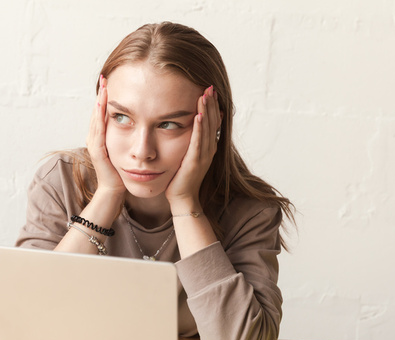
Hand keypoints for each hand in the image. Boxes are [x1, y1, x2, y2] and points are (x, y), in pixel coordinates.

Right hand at [86, 75, 125, 196]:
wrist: (115, 191)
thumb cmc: (122, 172)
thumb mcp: (126, 149)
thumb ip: (129, 135)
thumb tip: (141, 121)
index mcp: (101, 136)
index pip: (102, 112)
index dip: (105, 96)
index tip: (111, 80)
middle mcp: (94, 138)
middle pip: (96, 111)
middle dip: (101, 94)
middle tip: (105, 77)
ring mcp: (94, 144)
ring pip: (96, 118)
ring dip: (99, 101)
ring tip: (104, 86)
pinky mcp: (97, 151)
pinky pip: (98, 130)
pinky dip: (100, 116)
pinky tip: (103, 106)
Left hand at [165, 85, 221, 210]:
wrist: (182, 197)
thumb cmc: (181, 176)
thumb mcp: (188, 153)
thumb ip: (192, 139)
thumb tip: (191, 124)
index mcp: (208, 146)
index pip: (213, 121)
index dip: (212, 105)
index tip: (210, 89)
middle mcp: (209, 149)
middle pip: (213, 121)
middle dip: (211, 103)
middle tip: (210, 86)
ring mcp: (204, 155)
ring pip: (208, 129)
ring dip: (207, 111)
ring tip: (206, 94)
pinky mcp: (195, 162)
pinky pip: (198, 142)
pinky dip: (200, 128)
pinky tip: (199, 116)